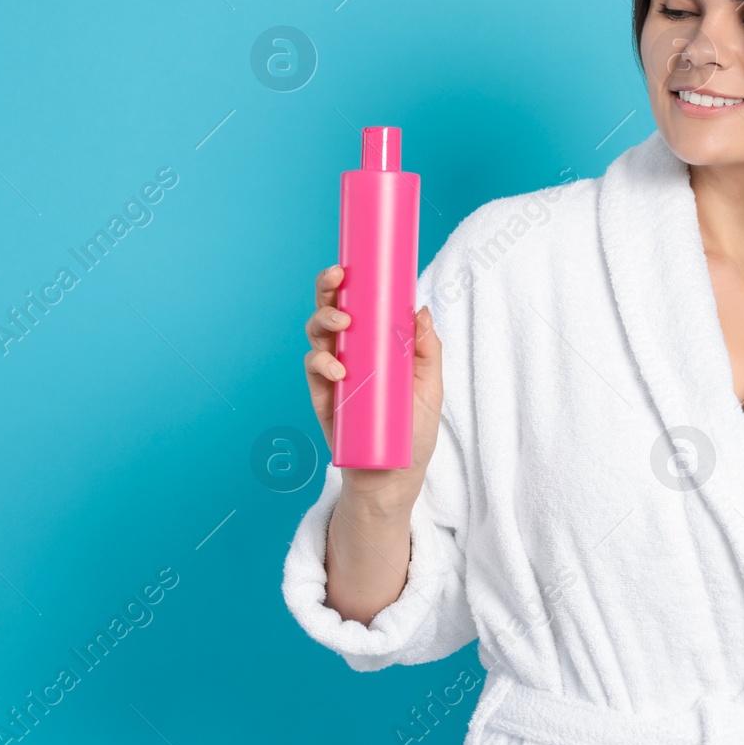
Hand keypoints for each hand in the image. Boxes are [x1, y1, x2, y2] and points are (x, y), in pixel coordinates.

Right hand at [304, 263, 443, 513]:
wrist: (394, 479)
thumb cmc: (412, 431)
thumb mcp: (430, 388)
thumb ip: (426, 350)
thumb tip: (421, 309)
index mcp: (374, 342)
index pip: (358, 303)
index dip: (349, 281)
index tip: (350, 264)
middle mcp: (350, 351)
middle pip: (330, 310)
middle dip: (328, 289)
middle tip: (338, 280)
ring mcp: (333, 373)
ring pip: (316, 334)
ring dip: (324, 321)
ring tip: (343, 325)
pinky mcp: (322, 397)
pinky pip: (313, 370)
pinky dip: (321, 363)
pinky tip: (338, 369)